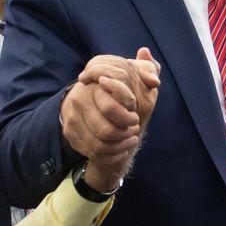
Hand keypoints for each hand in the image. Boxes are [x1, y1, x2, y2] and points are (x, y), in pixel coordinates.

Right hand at [61, 49, 160, 166]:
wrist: (89, 95)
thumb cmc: (119, 84)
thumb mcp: (134, 73)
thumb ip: (147, 71)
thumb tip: (154, 81)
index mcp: (94, 83)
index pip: (110, 108)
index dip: (127, 117)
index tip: (135, 116)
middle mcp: (79, 100)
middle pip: (106, 131)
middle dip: (125, 133)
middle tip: (135, 127)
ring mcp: (72, 118)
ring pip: (99, 144)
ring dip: (120, 145)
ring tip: (132, 138)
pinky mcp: (70, 133)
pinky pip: (92, 152)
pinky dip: (111, 154)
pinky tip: (121, 148)